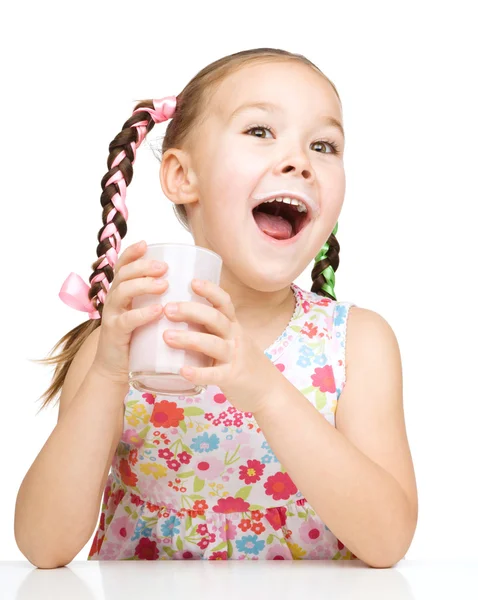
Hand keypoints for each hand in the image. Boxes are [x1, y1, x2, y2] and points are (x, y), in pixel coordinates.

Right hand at [92, 240, 168, 385]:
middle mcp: (113, 300)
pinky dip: (142, 314)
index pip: (122, 266)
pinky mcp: (115, 335)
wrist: (118, 369)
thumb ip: (161, 300)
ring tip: (164, 285)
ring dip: (144, 285)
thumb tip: (192, 285)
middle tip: (164, 267)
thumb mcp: (147, 314)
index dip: (131, 253)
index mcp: (122, 292)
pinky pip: (126, 321)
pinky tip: (157, 310)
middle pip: (123, 274)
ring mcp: (112, 316)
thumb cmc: (138, 338)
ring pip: (122, 292)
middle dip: (143, 266)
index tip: (146, 243)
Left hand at [162, 278, 278, 412]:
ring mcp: (234, 358)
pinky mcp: (231, 378)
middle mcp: (235, 338)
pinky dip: (198, 373)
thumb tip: (178, 316)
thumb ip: (211, 330)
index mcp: (233, 326)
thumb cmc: (242, 362)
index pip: (224, 303)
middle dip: (191, 311)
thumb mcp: (232, 340)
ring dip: (189, 339)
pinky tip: (182, 371)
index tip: (192, 282)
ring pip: (213, 344)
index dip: (210, 291)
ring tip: (166, 336)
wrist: (269, 390)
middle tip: (168, 309)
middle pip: (215, 319)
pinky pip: (214, 375)